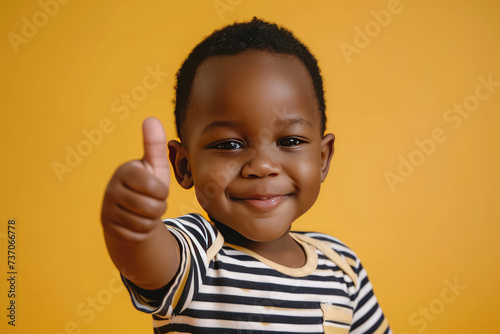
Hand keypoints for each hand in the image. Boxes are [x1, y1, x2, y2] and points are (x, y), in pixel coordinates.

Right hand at [101, 117, 169, 240]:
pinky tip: (137, 223)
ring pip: (144, 224)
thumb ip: (155, 144)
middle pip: (152, 208)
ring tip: (145, 212)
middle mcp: (112, 189)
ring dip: (151, 221)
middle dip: (159, 208)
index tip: (157, 188)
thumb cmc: (147, 185)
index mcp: (125, 171)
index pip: (155, 187)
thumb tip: (151, 118)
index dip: (162, 192)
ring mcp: (107, 210)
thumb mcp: (154, 166)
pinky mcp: (108, 228)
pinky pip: (136, 236)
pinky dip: (142, 233)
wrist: (130, 212)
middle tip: (152, 202)